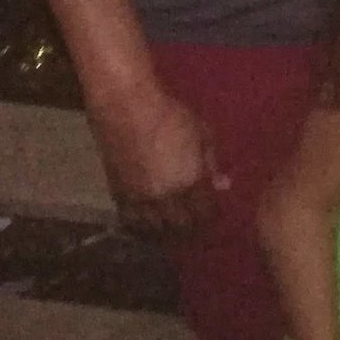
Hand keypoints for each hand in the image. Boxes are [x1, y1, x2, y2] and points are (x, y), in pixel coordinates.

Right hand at [89, 83, 221, 236]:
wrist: (127, 108)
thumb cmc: (171, 114)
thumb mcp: (202, 133)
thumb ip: (211, 163)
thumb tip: (222, 186)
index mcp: (190, 180)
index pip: (204, 211)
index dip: (212, 217)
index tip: (215, 216)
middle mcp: (165, 195)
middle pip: (179, 225)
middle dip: (190, 229)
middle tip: (195, 226)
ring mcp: (139, 197)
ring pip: (154, 228)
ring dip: (165, 232)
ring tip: (172, 231)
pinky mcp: (117, 194)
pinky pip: (129, 221)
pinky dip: (140, 226)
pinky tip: (146, 225)